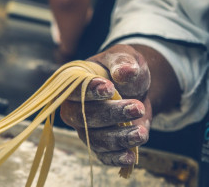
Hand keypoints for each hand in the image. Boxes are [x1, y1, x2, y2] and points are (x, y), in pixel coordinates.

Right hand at [60, 44, 151, 165]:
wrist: (134, 87)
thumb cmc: (122, 68)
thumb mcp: (124, 56)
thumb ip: (122, 61)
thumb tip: (125, 72)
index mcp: (73, 84)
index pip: (73, 90)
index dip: (89, 92)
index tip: (110, 88)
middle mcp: (74, 108)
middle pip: (83, 117)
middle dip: (110, 115)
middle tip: (137, 107)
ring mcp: (84, 128)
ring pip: (94, 139)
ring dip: (118, 138)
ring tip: (141, 132)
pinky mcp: (98, 143)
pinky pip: (102, 155)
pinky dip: (115, 158)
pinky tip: (130, 156)